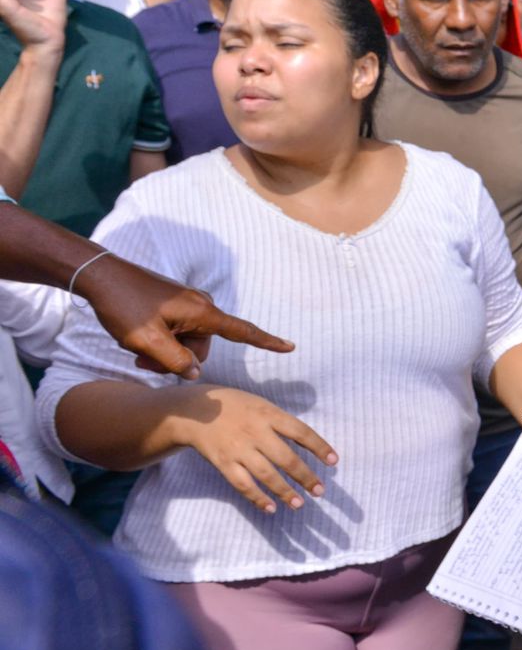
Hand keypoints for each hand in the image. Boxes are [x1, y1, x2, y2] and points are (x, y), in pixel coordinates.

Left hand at [74, 253, 293, 379]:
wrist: (101, 276)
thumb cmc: (124, 306)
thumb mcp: (147, 341)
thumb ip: (174, 361)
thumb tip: (194, 373)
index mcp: (202, 313)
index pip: (243, 331)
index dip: (268, 341)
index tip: (290, 346)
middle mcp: (200, 306)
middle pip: (202, 347)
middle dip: (176, 359)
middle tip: (142, 360)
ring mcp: (187, 303)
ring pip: (186, 341)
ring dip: (164, 351)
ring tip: (135, 348)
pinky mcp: (173, 304)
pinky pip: (176, 330)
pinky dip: (160, 340)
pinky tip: (135, 337)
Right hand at [170, 385, 337, 514]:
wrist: (195, 410)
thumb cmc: (236, 406)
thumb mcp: (262, 405)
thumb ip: (282, 422)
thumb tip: (307, 443)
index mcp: (269, 414)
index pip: (301, 432)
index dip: (319, 446)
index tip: (334, 461)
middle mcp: (256, 432)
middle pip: (286, 458)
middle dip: (305, 476)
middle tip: (320, 491)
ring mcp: (239, 449)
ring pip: (266, 475)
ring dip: (284, 491)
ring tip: (300, 504)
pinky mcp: (223, 463)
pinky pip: (242, 484)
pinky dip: (257, 497)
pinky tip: (271, 508)